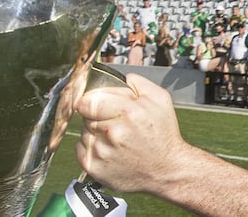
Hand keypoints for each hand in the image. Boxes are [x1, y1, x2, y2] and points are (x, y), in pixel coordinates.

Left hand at [76, 74, 187, 192]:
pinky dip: (91, 147)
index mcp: (129, 112)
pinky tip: (109, 149)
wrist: (167, 170)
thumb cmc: (163, 135)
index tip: (95, 102)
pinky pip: (80, 148)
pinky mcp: (94, 167)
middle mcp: (113, 132)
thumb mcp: (160, 100)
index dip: (91, 99)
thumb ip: (137, 82)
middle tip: (114, 121)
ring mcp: (102, 152)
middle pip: (86, 114)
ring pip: (84, 131)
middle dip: (97, 114)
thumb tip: (118, 77)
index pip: (90, 99)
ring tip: (115, 137)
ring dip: (95, 131)